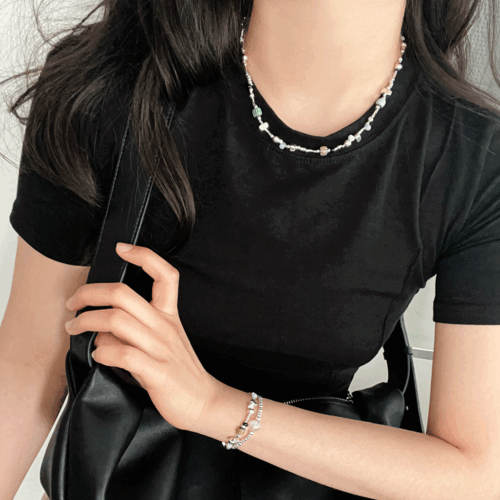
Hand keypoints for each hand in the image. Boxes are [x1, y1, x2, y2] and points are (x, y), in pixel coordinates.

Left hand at [64, 242, 221, 432]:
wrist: (203, 401)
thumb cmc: (178, 371)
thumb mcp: (162, 342)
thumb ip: (134, 329)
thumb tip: (100, 326)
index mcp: (169, 315)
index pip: (164, 275)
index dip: (144, 255)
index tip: (121, 249)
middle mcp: (165, 326)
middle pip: (123, 294)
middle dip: (89, 293)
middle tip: (72, 303)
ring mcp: (161, 348)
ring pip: (116, 321)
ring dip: (86, 322)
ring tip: (74, 329)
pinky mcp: (157, 372)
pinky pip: (122, 354)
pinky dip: (102, 352)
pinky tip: (98, 355)